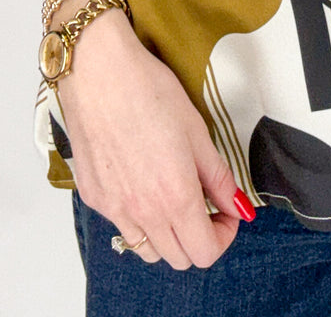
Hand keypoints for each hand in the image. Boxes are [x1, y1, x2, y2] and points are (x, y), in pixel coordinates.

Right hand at [54, 9, 252, 268]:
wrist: (98, 72)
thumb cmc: (148, 91)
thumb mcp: (197, 130)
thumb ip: (218, 177)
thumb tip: (237, 206)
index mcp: (175, 197)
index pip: (204, 253)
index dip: (223, 235)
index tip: (225, 211)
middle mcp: (142, 212)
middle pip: (178, 258)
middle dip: (198, 237)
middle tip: (204, 202)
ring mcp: (113, 208)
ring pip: (148, 250)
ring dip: (167, 234)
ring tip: (172, 195)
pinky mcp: (93, 197)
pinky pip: (121, 226)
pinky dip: (137, 218)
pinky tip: (141, 182)